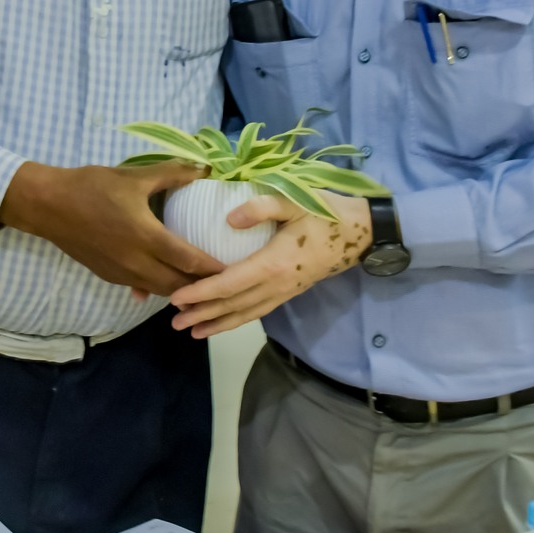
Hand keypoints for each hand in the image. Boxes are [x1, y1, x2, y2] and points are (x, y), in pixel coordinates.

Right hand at [0, 160, 224, 296]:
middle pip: (178, 285)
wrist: (49, 205)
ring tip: (200, 284)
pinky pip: (141, 286)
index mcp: (147, 236)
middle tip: (223, 281)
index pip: (190, 260)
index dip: (214, 268)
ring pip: (160, 290)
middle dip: (201, 286)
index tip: (235, 269)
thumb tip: (203, 167)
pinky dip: (157, 286)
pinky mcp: (109, 276)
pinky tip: (165, 278)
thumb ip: (172, 174)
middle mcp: (136, 262)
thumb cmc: (92, 186)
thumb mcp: (134, 176)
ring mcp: (121, 273)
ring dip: (180, 289)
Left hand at [167, 192, 372, 338]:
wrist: (360, 233)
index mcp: (273, 263)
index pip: (228, 283)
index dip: (201, 293)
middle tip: (173, 322)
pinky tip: (224, 322)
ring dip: (218, 323)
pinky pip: (258, 311)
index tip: (176, 298)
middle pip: (232, 305)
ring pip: (245, 313)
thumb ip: (261, 207)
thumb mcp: (294, 201)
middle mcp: (277, 284)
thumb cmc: (324, 213)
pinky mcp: (289, 292)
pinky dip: (237, 319)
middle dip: (202, 314)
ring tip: (192, 331)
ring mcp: (284, 291)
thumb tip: (229, 220)